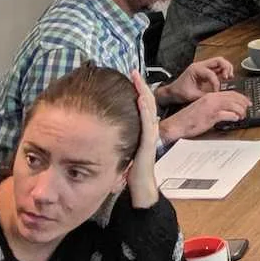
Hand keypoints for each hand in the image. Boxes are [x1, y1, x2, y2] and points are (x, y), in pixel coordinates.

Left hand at [126, 72, 161, 208]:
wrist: (141, 189)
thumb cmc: (132, 172)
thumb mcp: (125, 150)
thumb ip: (121, 138)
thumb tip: (109, 128)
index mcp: (143, 131)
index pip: (142, 106)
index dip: (137, 90)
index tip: (129, 78)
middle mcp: (150, 130)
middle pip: (148, 102)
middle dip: (141, 86)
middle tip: (133, 71)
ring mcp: (151, 136)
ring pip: (150, 109)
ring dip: (144, 93)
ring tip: (137, 79)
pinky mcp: (148, 144)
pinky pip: (148, 123)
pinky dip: (145, 110)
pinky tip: (141, 99)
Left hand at [159, 57, 234, 103]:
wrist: (172, 92)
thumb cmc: (179, 92)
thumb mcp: (192, 96)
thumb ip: (206, 96)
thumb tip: (217, 98)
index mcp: (196, 69)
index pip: (211, 73)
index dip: (216, 83)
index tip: (217, 92)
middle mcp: (200, 66)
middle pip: (219, 60)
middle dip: (226, 68)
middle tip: (228, 77)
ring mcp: (204, 67)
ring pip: (220, 62)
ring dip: (227, 68)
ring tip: (229, 77)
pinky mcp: (206, 71)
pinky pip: (218, 68)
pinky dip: (224, 71)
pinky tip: (226, 78)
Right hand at [160, 91, 250, 141]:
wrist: (177, 124)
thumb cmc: (189, 119)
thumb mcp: (203, 108)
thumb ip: (215, 107)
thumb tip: (228, 110)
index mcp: (210, 96)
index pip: (229, 93)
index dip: (240, 97)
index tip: (247, 101)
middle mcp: (211, 99)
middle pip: (233, 97)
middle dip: (243, 102)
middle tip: (248, 108)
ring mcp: (211, 107)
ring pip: (232, 105)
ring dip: (240, 110)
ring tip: (242, 115)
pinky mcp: (210, 116)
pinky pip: (226, 114)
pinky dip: (233, 116)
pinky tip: (236, 119)